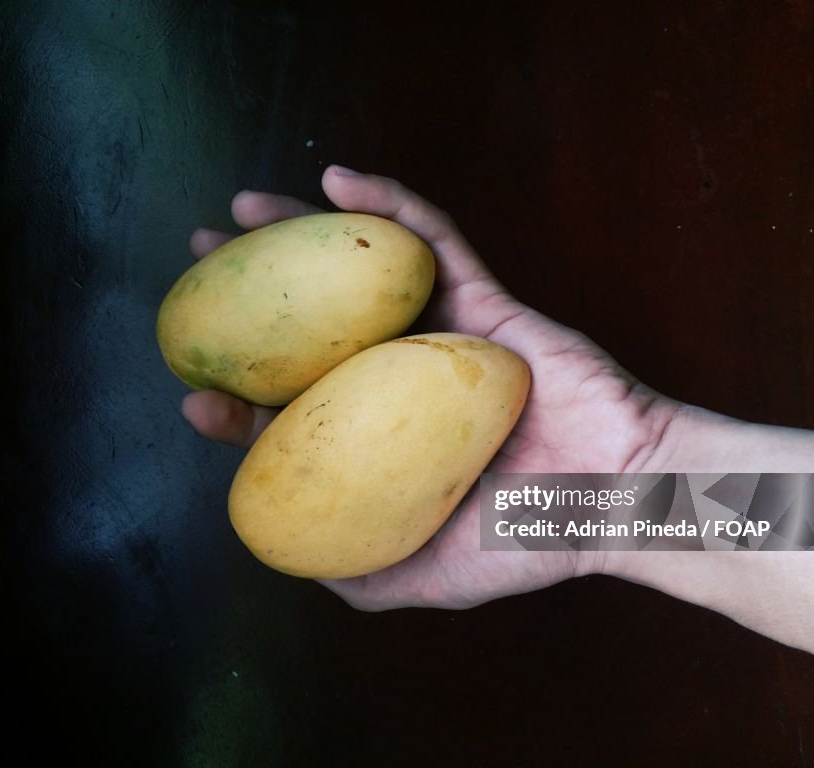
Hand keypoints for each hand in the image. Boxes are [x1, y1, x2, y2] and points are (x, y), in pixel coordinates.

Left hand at [182, 165, 680, 609]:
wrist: (616, 500)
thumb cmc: (526, 543)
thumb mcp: (426, 578)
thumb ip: (360, 572)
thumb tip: (287, 549)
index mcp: (382, 439)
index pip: (295, 410)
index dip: (239, 400)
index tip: (197, 395)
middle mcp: (400, 380)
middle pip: (311, 322)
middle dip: (249, 291)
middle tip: (198, 263)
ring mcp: (439, 335)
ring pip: (358, 269)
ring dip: (298, 231)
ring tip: (241, 208)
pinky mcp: (484, 299)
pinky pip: (432, 239)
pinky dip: (388, 204)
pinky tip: (338, 179)